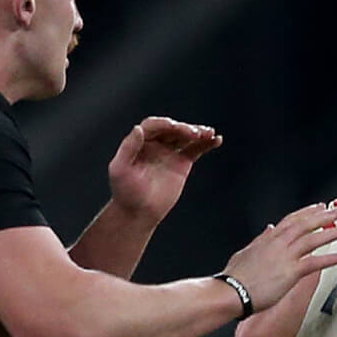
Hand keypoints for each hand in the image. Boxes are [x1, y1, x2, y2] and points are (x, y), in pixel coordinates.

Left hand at [106, 116, 221, 219]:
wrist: (138, 212)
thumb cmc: (126, 192)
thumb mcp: (120, 169)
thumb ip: (128, 147)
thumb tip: (138, 128)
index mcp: (140, 142)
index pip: (153, 126)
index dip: (163, 124)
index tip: (174, 127)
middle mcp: (156, 143)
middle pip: (172, 129)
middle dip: (183, 128)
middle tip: (194, 133)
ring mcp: (170, 152)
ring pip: (185, 137)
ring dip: (197, 132)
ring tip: (208, 133)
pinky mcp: (182, 163)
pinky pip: (195, 149)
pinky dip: (206, 144)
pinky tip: (216, 140)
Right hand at [223, 203, 336, 310]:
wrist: (232, 291)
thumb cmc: (235, 277)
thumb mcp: (247, 252)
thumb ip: (260, 240)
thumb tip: (269, 229)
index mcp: (268, 238)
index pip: (291, 220)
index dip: (306, 212)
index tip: (318, 207)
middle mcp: (278, 243)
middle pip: (304, 224)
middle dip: (322, 216)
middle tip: (336, 211)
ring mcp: (286, 256)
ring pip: (312, 239)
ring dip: (331, 232)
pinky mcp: (291, 272)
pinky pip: (315, 262)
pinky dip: (330, 258)